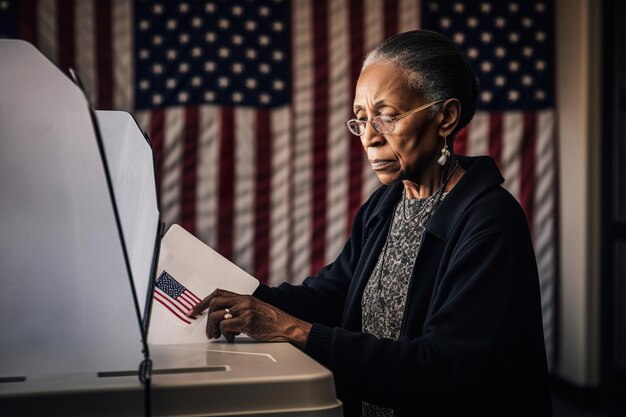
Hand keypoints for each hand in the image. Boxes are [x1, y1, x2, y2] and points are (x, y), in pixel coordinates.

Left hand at [187, 289, 311, 349]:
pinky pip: (226, 326)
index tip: (194, 311)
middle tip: (207, 330)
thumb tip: (223, 320)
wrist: (288, 327)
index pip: (218, 293)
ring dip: (214, 329)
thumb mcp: (256, 310)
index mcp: (245, 297)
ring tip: (218, 336)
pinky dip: (225, 334)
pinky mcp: (248, 321)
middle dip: (205, 317)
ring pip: (218, 315)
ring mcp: (245, 310)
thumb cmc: (274, 322)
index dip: (203, 302)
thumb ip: (240, 311)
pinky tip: (233, 338)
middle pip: (214, 302)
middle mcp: (244, 301)